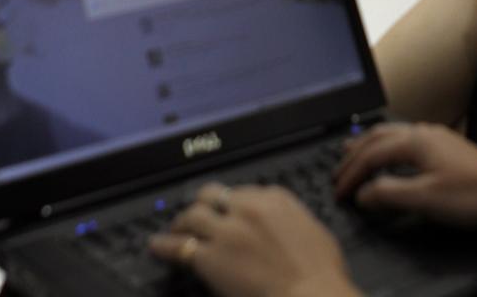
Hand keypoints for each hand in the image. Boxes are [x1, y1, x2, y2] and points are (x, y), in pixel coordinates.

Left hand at [150, 183, 359, 296]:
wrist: (311, 295)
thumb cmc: (321, 274)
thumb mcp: (314, 232)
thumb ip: (292, 221)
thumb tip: (286, 225)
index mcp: (275, 199)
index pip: (246, 191)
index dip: (235, 202)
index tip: (230, 210)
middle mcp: (246, 207)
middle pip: (214, 194)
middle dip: (205, 202)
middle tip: (198, 212)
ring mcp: (226, 231)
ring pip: (193, 214)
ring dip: (182, 220)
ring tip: (175, 227)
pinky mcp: (209, 257)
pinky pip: (178, 246)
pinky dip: (164, 245)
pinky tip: (156, 246)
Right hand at [334, 123, 476, 226]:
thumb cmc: (474, 195)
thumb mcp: (426, 199)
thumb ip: (389, 194)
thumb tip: (363, 193)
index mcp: (414, 141)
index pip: (371, 155)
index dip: (351, 174)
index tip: (339, 192)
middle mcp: (422, 132)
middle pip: (377, 137)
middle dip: (354, 154)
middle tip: (337, 171)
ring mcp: (435, 136)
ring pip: (392, 134)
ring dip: (369, 145)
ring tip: (353, 154)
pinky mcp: (445, 145)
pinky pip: (405, 139)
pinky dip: (387, 147)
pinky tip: (392, 156)